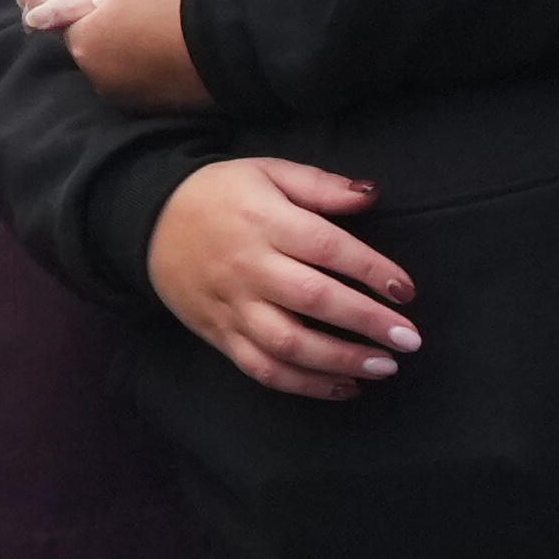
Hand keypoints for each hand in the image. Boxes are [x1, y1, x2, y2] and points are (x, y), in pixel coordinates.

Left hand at [61, 0, 212, 113]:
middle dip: (106, 8)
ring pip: (118, 54)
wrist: (235, 40)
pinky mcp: (159, 102)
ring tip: (154, 7)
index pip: (65, 9)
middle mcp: (98, 76)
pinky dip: (149, 54)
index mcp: (84, 42)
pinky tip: (170, 33)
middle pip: (92, 33)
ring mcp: (128, 94)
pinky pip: (144, 73)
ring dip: (128, 33)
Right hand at [150, 159, 417, 398]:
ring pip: (288, 344)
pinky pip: (263, 369)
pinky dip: (304, 385)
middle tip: (409, 339)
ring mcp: (233, 307)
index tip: (406, 291)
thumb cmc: (220, 194)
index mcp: (265, 222)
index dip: (371, 270)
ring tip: (384, 367)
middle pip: (313, 300)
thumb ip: (320, 185)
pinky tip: (343, 387)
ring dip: (340, 361)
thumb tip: (372, 196)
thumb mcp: (268, 171)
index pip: (327, 248)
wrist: (149, 222)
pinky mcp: (220, 335)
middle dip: (366, 323)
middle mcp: (249, 268)